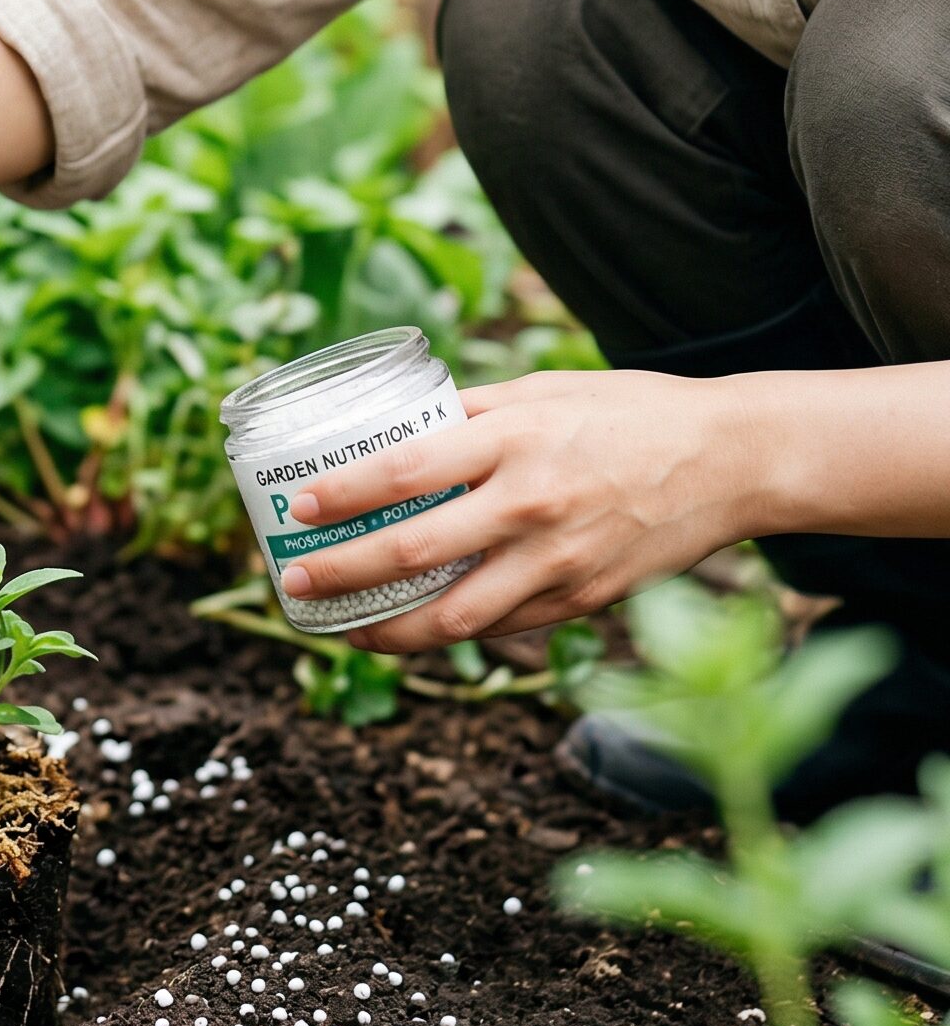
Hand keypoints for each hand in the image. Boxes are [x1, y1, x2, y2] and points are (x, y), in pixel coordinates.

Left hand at [274, 370, 755, 653]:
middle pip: (414, 549)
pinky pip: (504, 627)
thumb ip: (473, 412)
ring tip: (345, 630)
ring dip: (389, 631)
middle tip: (294, 579)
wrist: (731, 459)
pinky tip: (415, 632)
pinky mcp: (585, 598)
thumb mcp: (544, 391)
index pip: (407, 471)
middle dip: (342, 572)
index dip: (346, 493)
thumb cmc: (627, 414)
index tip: (301, 505)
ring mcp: (559, 559)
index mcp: (514, 440)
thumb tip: (400, 423)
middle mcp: (530, 503)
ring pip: (455, 615)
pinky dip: (453, 633)